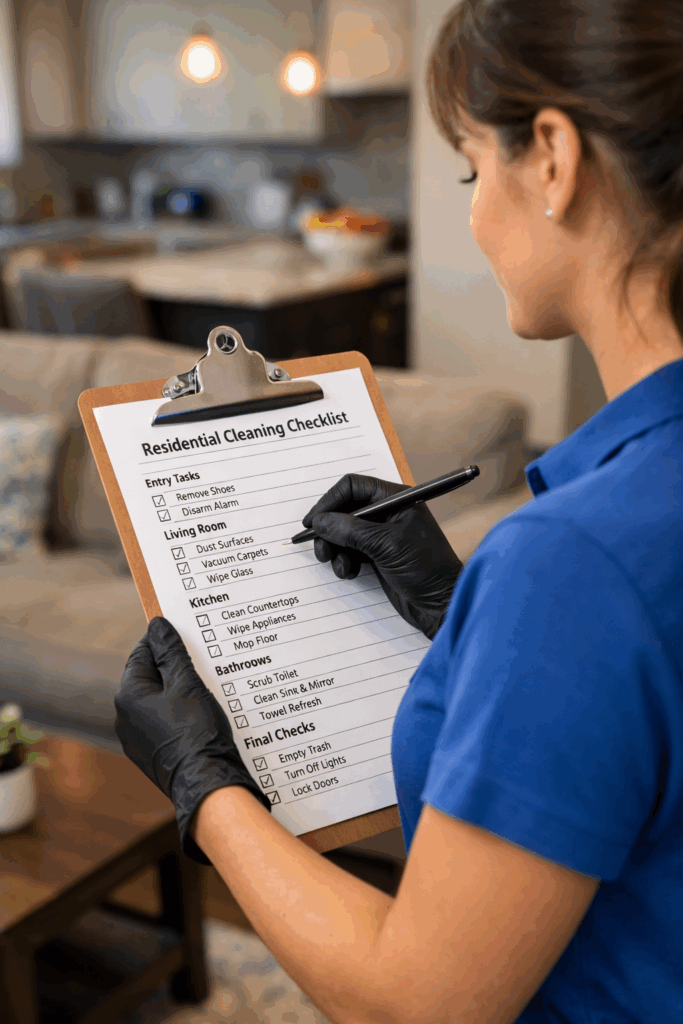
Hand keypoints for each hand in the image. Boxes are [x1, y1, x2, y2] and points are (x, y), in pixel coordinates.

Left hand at [115, 617, 270, 863]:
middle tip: (202, 659)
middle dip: (174, 667)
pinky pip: (162, 723)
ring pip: (157, 701)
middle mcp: (125, 717)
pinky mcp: (151, 754)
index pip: (142, 653)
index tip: (186, 634)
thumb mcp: (187, 684)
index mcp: (128, 695)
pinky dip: (179, 713)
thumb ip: (171, 652)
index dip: (164, 641)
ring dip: (178, 691)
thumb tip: (158, 626)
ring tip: (206, 686)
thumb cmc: (196, 731)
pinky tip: (201, 714)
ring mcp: (136, 739)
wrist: (206, 783)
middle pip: (149, 677)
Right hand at [302, 474, 463, 639]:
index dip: (330, 501)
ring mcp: (382, 536)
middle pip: (345, 510)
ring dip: (334, 548)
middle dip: (329, 529)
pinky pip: (350, 552)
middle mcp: (388, 513)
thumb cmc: (426, 569)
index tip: (313, 522)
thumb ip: (350, 531)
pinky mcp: (378, 556)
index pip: (354, 486)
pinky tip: (349, 572)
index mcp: (397, 499)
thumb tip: (320, 522)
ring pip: (343, 533)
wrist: (442, 605)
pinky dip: (343, 561)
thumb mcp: (386, 545)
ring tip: (339, 565)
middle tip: (321, 549)